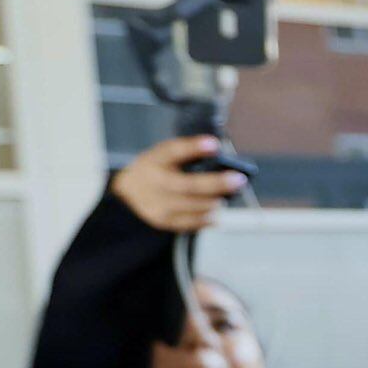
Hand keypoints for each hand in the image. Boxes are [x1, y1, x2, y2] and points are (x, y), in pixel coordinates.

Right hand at [112, 135, 245, 232]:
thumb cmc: (157, 170)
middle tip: (239, 180)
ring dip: (214, 201)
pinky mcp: (164, 221)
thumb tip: (221, 157)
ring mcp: (158, 204)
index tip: (214, 144)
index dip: (194, 147)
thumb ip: (187, 155)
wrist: (128, 194)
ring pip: (194, 206)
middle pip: (189, 184)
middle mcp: (154, 182)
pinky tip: (216, 211)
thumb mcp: (163, 156)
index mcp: (155, 159)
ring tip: (227, 196)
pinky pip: (192, 222)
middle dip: (217, 183)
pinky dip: (207, 217)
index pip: (173, 150)